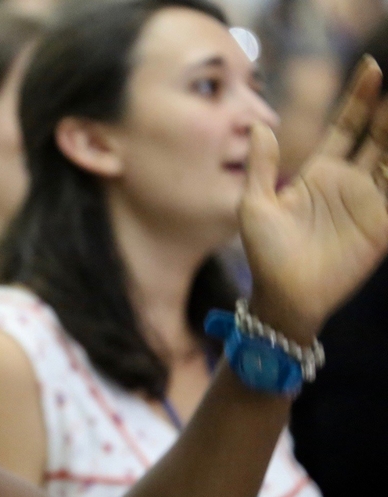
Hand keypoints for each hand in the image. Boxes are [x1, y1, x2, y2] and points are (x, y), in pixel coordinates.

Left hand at [240, 56, 387, 341]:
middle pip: (379, 134)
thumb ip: (261, 165)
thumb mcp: (255, 203)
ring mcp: (370, 201)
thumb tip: (258, 124)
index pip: (347, 126)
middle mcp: (350, 181)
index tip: (371, 67)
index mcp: (320, 172)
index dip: (360, 98)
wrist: (281, 295)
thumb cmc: (265, 252)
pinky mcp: (383, 225)